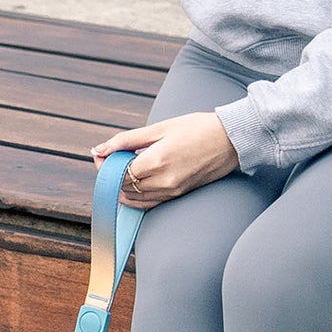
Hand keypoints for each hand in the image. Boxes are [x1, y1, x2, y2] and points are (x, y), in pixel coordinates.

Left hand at [92, 112, 238, 207]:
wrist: (232, 139)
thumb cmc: (198, 128)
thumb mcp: (159, 128)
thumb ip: (126, 140)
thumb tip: (98, 149)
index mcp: (156, 161)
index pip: (117, 173)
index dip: (104, 166)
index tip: (102, 154)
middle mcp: (162, 181)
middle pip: (123, 187)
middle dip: (110, 175)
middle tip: (111, 158)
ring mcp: (171, 191)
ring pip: (133, 199)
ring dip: (121, 187)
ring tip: (123, 168)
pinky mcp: (178, 195)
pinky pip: (148, 203)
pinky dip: (135, 196)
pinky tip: (133, 183)